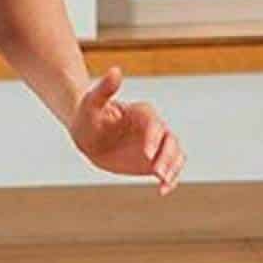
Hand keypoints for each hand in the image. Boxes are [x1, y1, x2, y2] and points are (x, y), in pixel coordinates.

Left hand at [69, 67, 184, 194]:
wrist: (87, 132)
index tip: (146, 153)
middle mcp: (152, 129)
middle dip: (167, 156)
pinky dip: (169, 180)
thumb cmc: (88, 115)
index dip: (153, 138)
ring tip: (163, 182)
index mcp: (141, 113)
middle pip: (170, 140)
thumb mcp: (91, 102)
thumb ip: (105, 89)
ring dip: (173, 168)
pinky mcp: (152, 162)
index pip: (154, 124)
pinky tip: (163, 191)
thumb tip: (116, 71)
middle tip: (158, 172)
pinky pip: (168, 170)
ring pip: (174, 155)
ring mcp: (155, 146)